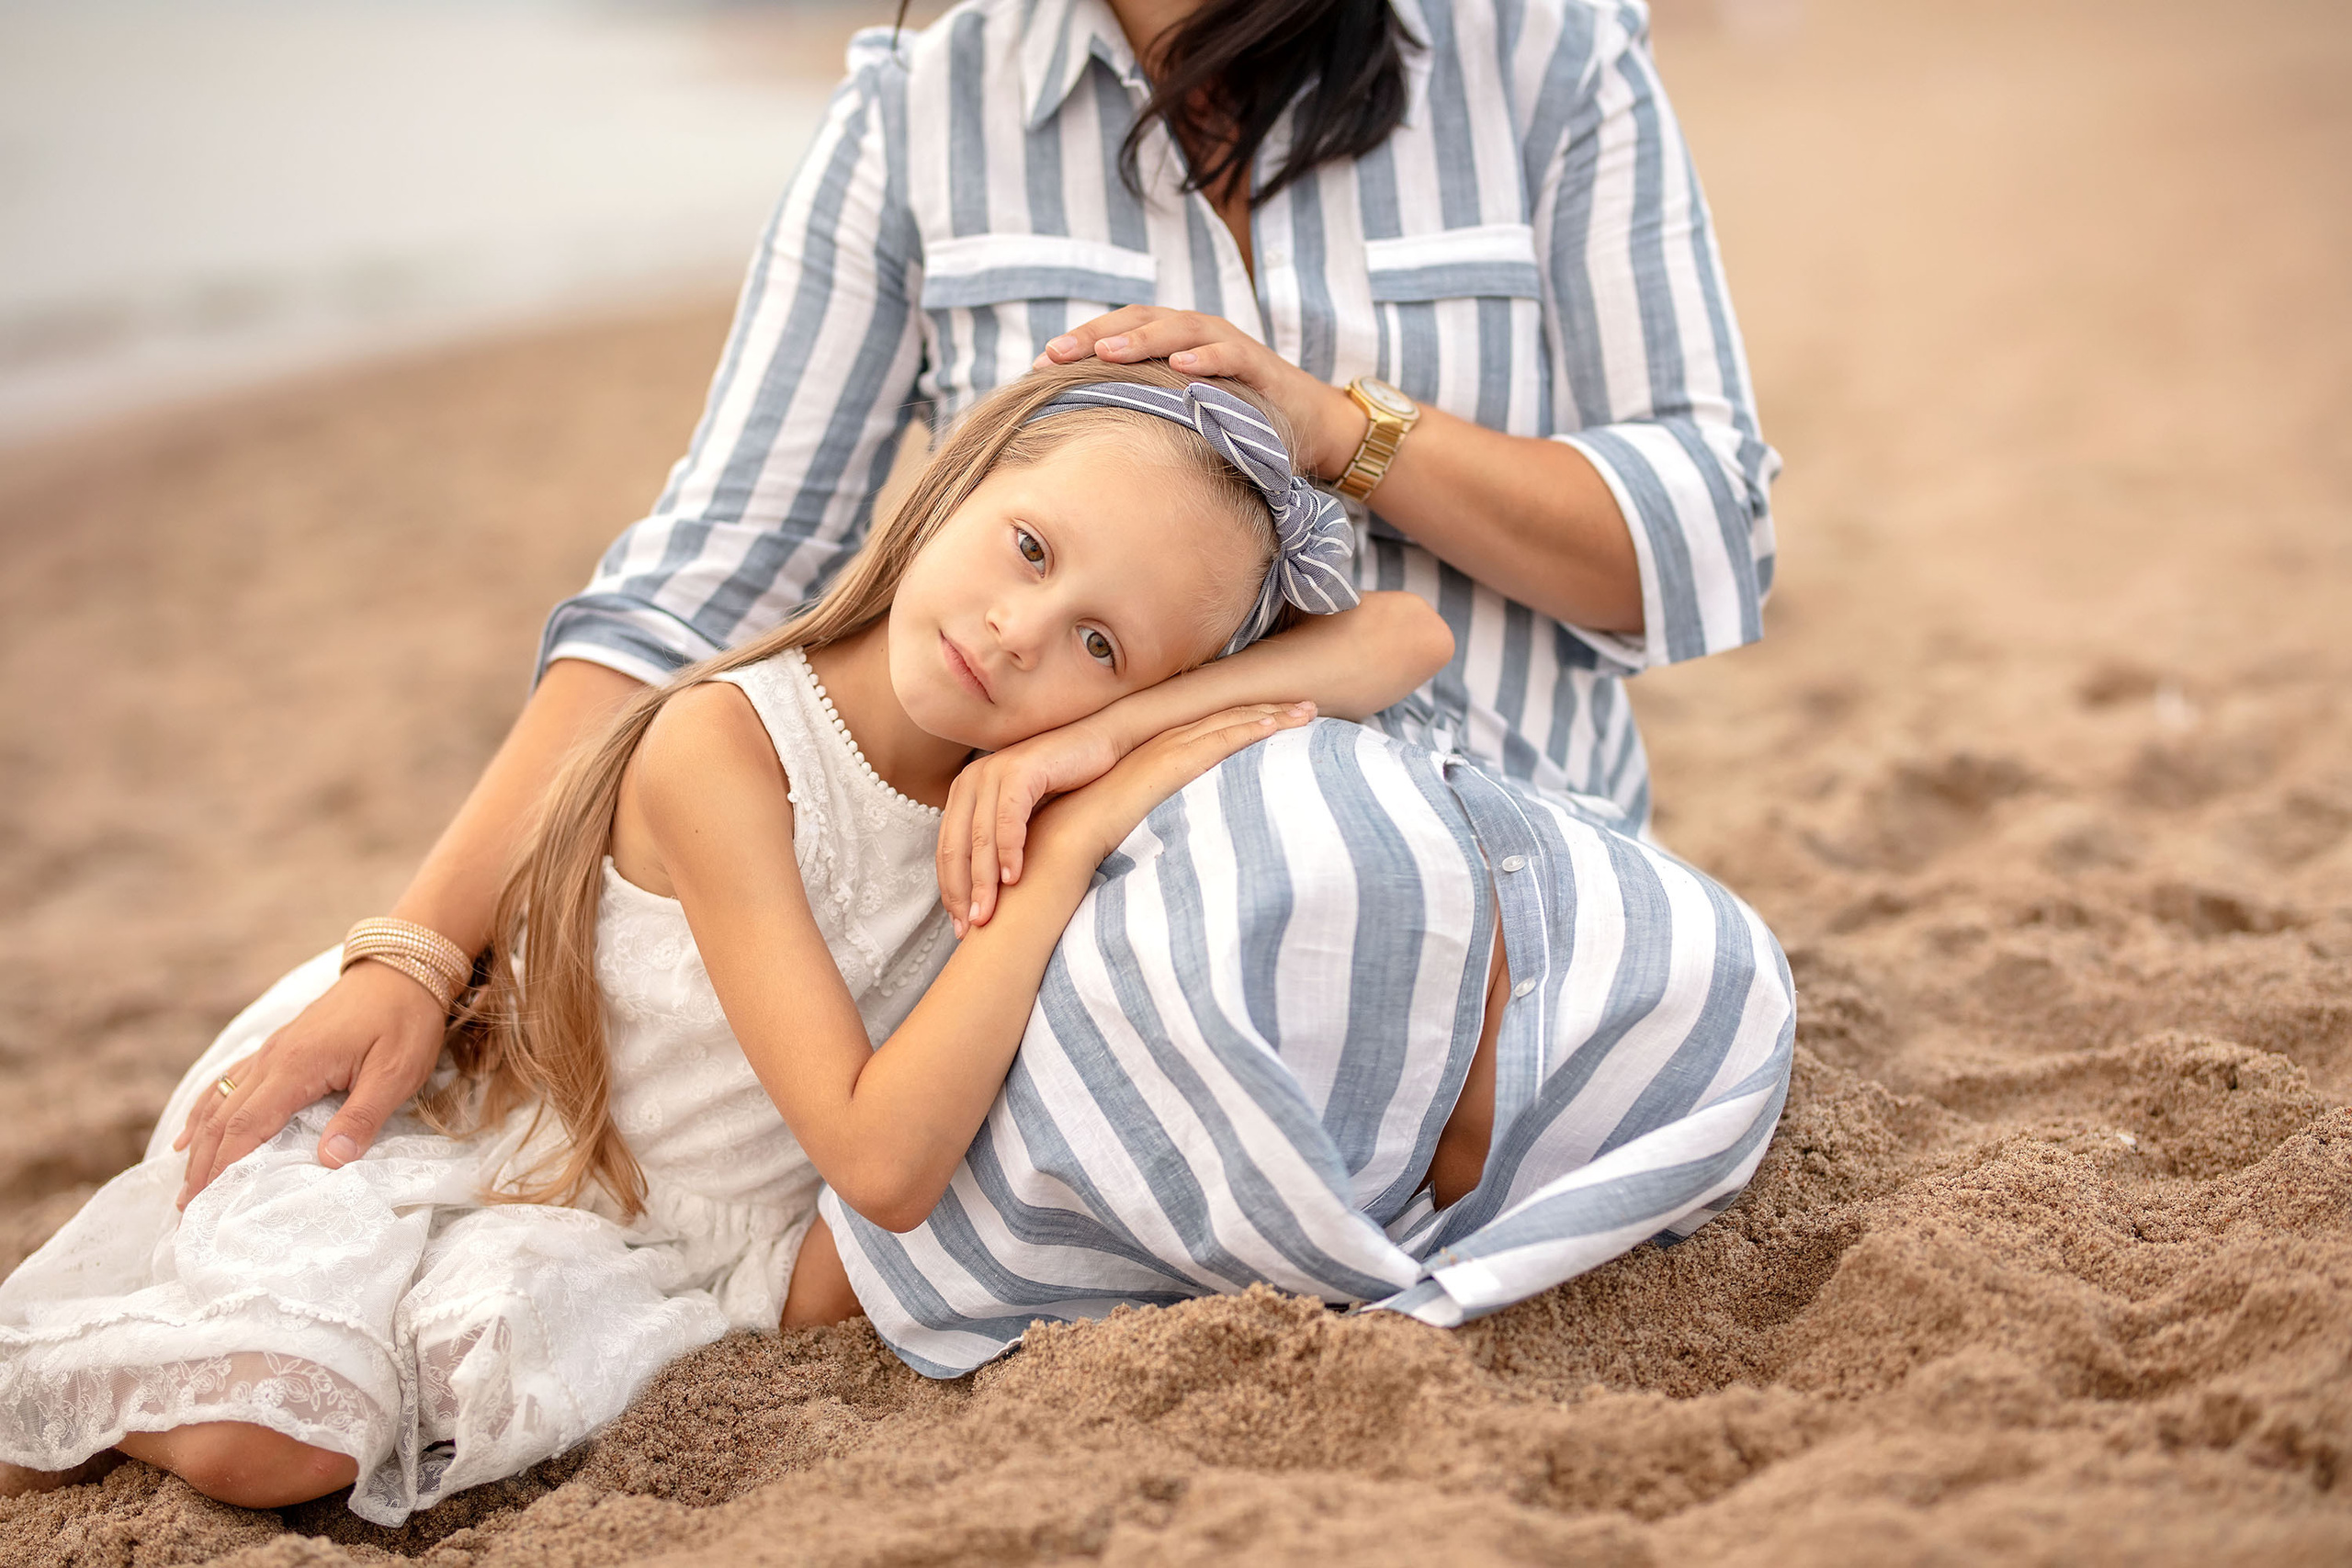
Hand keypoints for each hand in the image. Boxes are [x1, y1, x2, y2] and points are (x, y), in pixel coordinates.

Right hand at [173, 959, 446, 1206]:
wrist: (405, 966)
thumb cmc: (405, 1020)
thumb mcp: (396, 1073)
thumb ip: (362, 1117)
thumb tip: (329, 1162)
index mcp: (295, 1067)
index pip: (245, 1127)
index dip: (221, 1168)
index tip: (204, 1205)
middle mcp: (272, 1058)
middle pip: (223, 1119)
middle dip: (202, 1166)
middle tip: (186, 1210)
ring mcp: (272, 1050)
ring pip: (221, 1101)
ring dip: (199, 1143)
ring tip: (186, 1185)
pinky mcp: (281, 1045)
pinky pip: (231, 1081)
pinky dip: (206, 1111)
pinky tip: (193, 1132)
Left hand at [939, 715, 1124, 936]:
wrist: (1102, 743)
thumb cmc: (1068, 785)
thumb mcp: (1026, 816)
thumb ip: (1002, 842)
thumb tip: (991, 894)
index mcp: (966, 792)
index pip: (947, 850)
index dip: (951, 891)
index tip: (962, 927)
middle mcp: (972, 780)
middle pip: (956, 847)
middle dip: (961, 893)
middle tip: (971, 928)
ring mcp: (993, 771)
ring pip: (979, 837)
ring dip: (983, 880)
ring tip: (988, 914)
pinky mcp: (1020, 769)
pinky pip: (1008, 818)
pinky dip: (1009, 851)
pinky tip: (1015, 879)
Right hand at [1024, 702, 1314, 878]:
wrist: (1050, 851)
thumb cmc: (1072, 851)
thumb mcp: (1116, 831)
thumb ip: (1141, 826)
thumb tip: (1170, 844)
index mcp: (1143, 761)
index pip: (1201, 733)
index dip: (1238, 721)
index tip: (1273, 718)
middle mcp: (1154, 748)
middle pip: (1221, 720)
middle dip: (1265, 710)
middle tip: (1306, 707)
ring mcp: (1159, 754)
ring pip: (1227, 725)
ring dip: (1269, 716)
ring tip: (1308, 712)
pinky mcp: (1164, 768)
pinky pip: (1217, 743)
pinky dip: (1250, 731)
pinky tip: (1280, 726)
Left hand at [1035, 308, 1368, 480]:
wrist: (1310, 425)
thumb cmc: (1237, 420)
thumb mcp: (1182, 415)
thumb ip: (1144, 411)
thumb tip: (1084, 435)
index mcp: (1169, 343)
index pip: (1116, 332)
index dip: (1078, 343)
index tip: (1037, 365)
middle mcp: (1194, 335)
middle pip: (1137, 321)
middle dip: (1094, 336)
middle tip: (1056, 354)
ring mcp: (1227, 345)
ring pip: (1178, 330)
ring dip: (1141, 340)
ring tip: (1107, 353)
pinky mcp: (1259, 365)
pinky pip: (1229, 355)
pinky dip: (1205, 357)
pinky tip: (1180, 365)